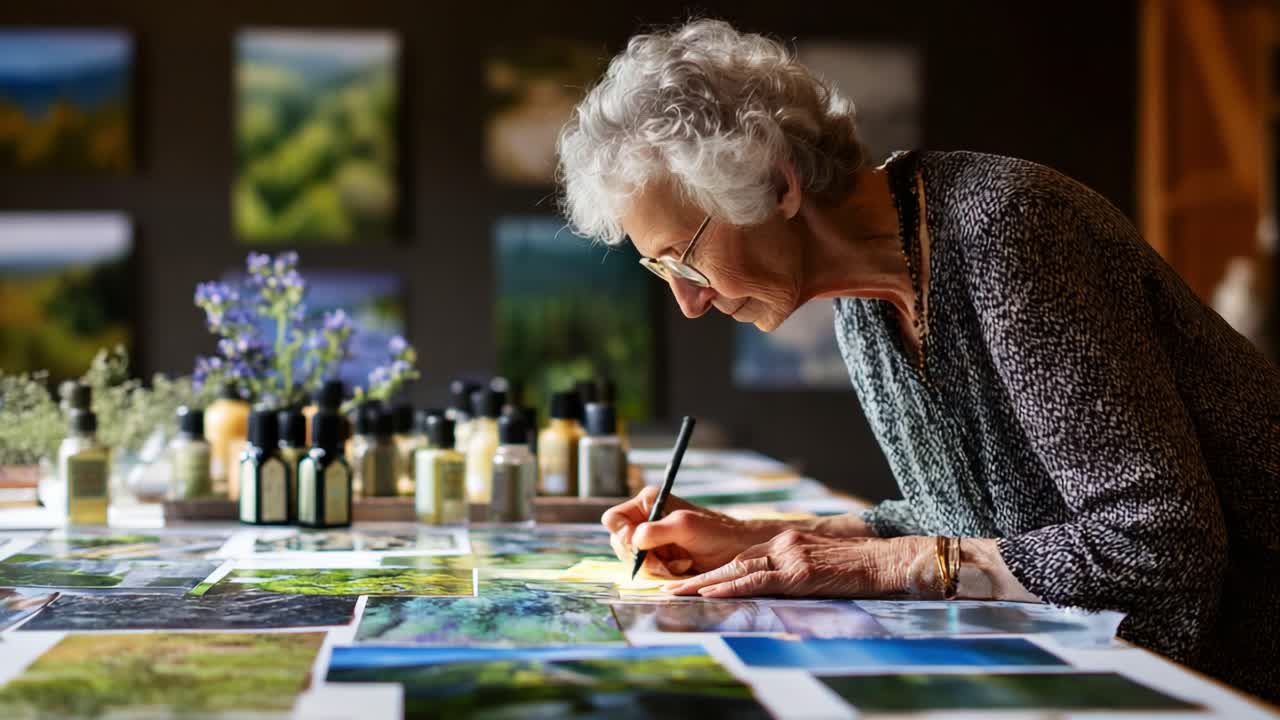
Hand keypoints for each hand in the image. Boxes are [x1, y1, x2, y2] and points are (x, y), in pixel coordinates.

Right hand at [601, 487, 778, 577]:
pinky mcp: (659, 559)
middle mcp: (645, 521)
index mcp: (647, 504)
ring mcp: (651, 542)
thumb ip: (655, 531)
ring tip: (679, 564)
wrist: (736, 551)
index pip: (613, 519)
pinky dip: (661, 575)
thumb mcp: (684, 526)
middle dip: (640, 557)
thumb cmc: (715, 533)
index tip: (638, 545)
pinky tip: (680, 569)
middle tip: (664, 562)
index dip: (620, 535)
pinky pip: (646, 572)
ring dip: (653, 568)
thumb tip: (634, 540)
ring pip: (632, 561)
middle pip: (619, 544)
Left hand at [666, 530, 923, 597]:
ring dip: (704, 584)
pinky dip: (731, 588)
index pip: (741, 556)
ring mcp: (789, 556)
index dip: (713, 569)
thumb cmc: (857, 565)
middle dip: (698, 577)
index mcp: (785, 540)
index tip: (687, 580)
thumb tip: (775, 583)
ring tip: (677, 594)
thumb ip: (794, 567)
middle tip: (668, 588)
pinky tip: (712, 594)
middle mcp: (782, 542)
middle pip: (731, 561)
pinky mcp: (799, 572)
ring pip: (738, 570)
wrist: (885, 559)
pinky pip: (758, 580)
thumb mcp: (819, 562)